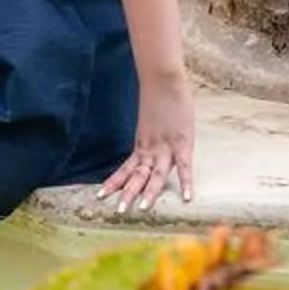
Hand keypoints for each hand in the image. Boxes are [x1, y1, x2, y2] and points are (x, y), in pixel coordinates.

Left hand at [98, 71, 195, 213]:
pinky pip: (185, 165)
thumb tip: (149, 139)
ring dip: (150, 192)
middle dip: (128, 193)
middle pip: (137, 175)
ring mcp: (166, 146)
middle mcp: (150, 148)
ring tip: (143, 209)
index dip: (114, 182)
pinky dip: (186, 181)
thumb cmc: (158, 96)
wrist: (163, 78)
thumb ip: (150, 134)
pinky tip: (188, 197)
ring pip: (157, 174)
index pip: (125, 169)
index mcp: (141, 144)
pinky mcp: (182, 141)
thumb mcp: (150, 121)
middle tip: (119, 211)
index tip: (100, 195)